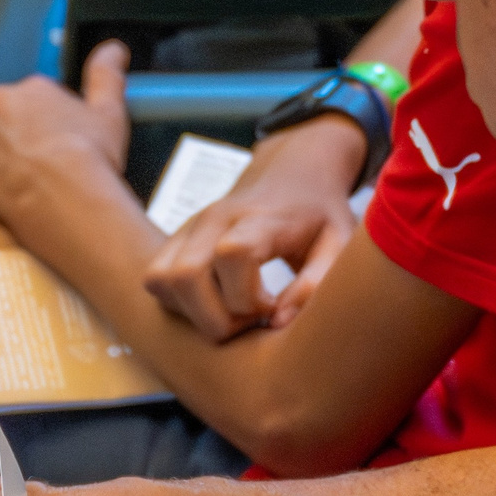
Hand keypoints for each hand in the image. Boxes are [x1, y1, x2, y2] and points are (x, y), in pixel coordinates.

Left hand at [0, 45, 131, 234]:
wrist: (69, 202)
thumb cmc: (92, 164)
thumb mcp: (110, 114)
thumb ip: (106, 77)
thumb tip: (113, 50)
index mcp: (31, 90)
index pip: (27, 111)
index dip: (39, 140)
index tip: (50, 160)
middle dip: (9, 154)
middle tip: (32, 182)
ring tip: (13, 200)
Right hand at [143, 116, 367, 339]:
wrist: (292, 172)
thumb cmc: (319, 214)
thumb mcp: (340, 244)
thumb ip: (317, 283)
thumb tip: (279, 323)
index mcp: (258, 218)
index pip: (233, 254)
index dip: (249, 298)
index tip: (273, 306)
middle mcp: (214, 220)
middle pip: (186, 277)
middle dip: (218, 318)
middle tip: (252, 318)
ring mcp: (189, 228)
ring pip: (162, 281)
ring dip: (195, 313)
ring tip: (233, 312)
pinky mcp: (175, 240)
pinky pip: (156, 280)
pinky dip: (179, 304)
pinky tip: (214, 303)